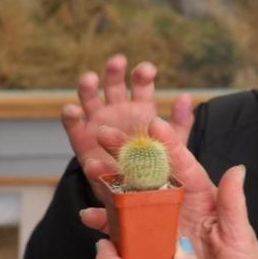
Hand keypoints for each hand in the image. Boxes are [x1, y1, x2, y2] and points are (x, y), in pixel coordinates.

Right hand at [62, 54, 194, 187]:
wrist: (134, 196)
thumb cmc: (156, 170)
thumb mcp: (173, 148)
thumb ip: (180, 124)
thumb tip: (187, 97)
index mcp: (140, 108)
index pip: (141, 84)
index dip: (142, 74)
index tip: (147, 70)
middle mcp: (117, 110)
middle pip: (113, 83)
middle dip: (114, 72)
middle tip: (117, 62)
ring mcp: (97, 122)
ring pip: (89, 97)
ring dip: (88, 86)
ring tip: (90, 79)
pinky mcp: (81, 140)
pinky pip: (73, 125)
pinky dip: (70, 116)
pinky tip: (73, 110)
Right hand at [81, 119, 257, 258]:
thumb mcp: (240, 235)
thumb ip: (233, 203)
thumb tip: (238, 169)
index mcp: (201, 194)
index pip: (183, 163)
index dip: (169, 143)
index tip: (154, 123)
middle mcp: (176, 203)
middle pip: (148, 172)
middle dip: (126, 152)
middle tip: (104, 133)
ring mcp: (160, 222)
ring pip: (129, 196)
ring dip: (108, 183)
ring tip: (90, 169)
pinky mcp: (148, 244)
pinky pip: (123, 229)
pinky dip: (105, 223)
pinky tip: (89, 217)